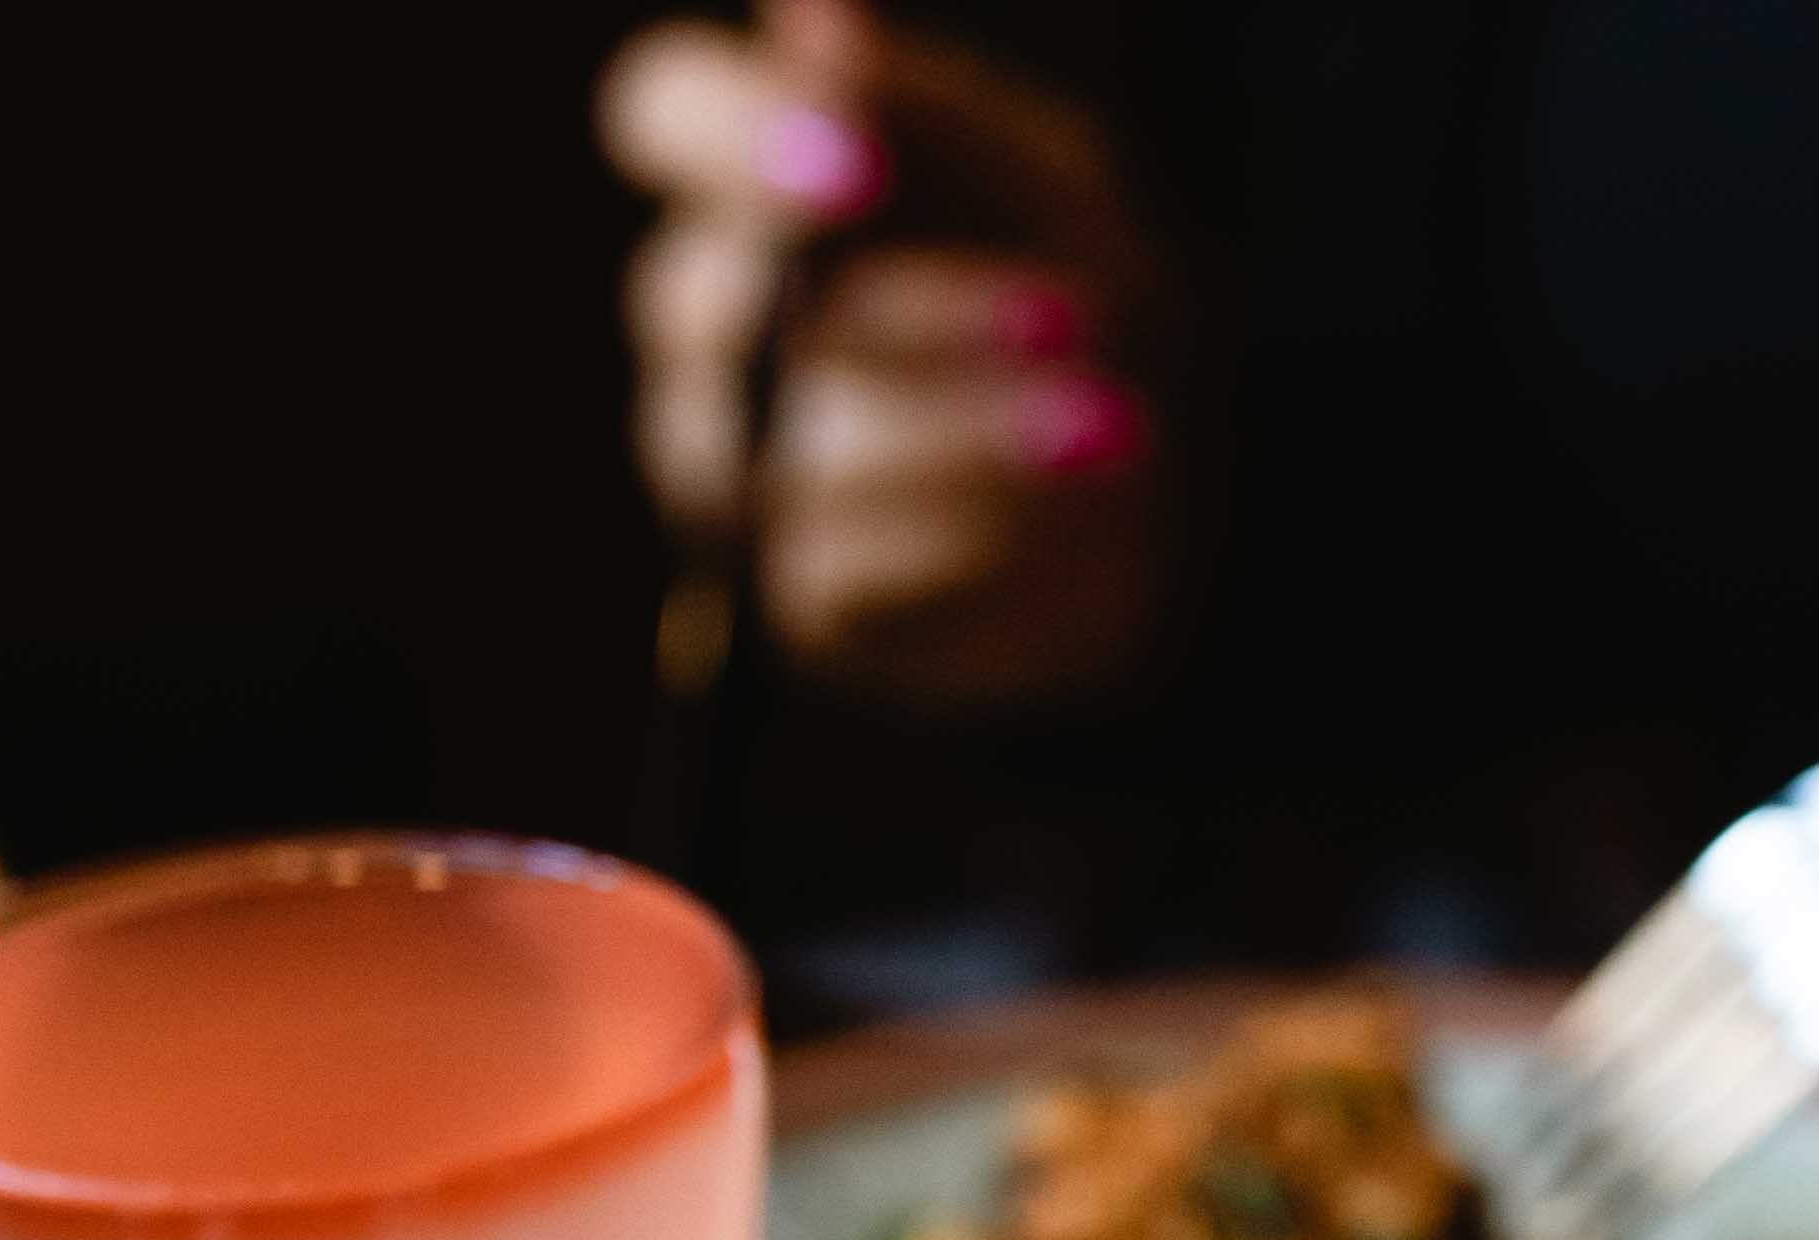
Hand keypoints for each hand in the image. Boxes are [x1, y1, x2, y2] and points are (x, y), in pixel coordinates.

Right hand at [598, 3, 1162, 713]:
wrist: (1153, 497)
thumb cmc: (1081, 300)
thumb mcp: (1054, 190)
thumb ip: (938, 118)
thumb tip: (817, 15)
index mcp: (760, 178)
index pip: (664, 110)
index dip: (733, 135)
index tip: (853, 168)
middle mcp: (711, 322)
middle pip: (708, 301)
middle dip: (906, 315)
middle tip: (1066, 322)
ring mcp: (735, 471)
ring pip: (786, 458)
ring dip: (968, 443)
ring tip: (1116, 435)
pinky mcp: (798, 602)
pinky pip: (848, 578)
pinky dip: (986, 543)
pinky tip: (1092, 516)